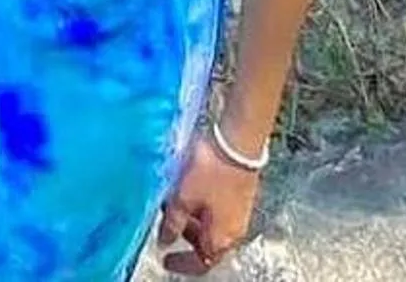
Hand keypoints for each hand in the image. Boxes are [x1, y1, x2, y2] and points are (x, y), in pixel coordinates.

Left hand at [157, 131, 260, 273]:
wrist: (238, 142)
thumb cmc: (212, 171)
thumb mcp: (182, 199)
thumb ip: (171, 223)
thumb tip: (164, 240)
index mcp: (220, 238)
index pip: (201, 263)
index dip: (182, 264)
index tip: (166, 260)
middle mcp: (234, 231)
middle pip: (207, 245)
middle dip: (185, 237)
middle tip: (168, 223)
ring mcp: (239, 213)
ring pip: (211, 227)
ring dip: (192, 220)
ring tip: (175, 202)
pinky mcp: (240, 196)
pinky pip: (218, 211)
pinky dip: (201, 208)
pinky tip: (190, 191)